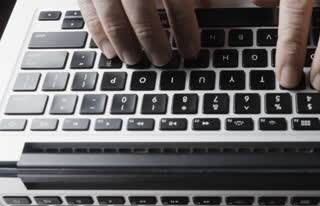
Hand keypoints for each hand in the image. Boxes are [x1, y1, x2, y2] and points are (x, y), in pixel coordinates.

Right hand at [78, 0, 206, 65]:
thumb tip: (206, 8)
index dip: (184, 26)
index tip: (191, 49)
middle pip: (140, 6)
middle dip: (151, 37)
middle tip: (162, 59)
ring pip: (110, 10)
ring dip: (122, 40)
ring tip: (135, 59)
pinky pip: (87, 9)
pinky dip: (97, 31)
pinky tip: (109, 50)